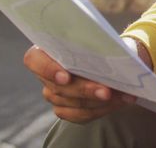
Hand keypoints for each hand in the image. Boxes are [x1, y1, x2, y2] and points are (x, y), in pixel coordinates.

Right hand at [23, 39, 149, 122]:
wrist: (103, 58)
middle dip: (86, 90)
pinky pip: (81, 116)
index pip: (34, 61)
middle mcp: (45, 76)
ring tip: (122, 95)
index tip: (66, 77)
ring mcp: (53, 95)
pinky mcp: (65, 110)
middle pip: (59, 88)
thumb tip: (109, 52)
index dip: (48, 70)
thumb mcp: (92, 39)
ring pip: (73, 104)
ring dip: (100, 102)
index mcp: (43, 52)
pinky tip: (119, 102)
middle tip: (107, 91)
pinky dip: (102, 109)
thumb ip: (92, 44)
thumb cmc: (94, 44)